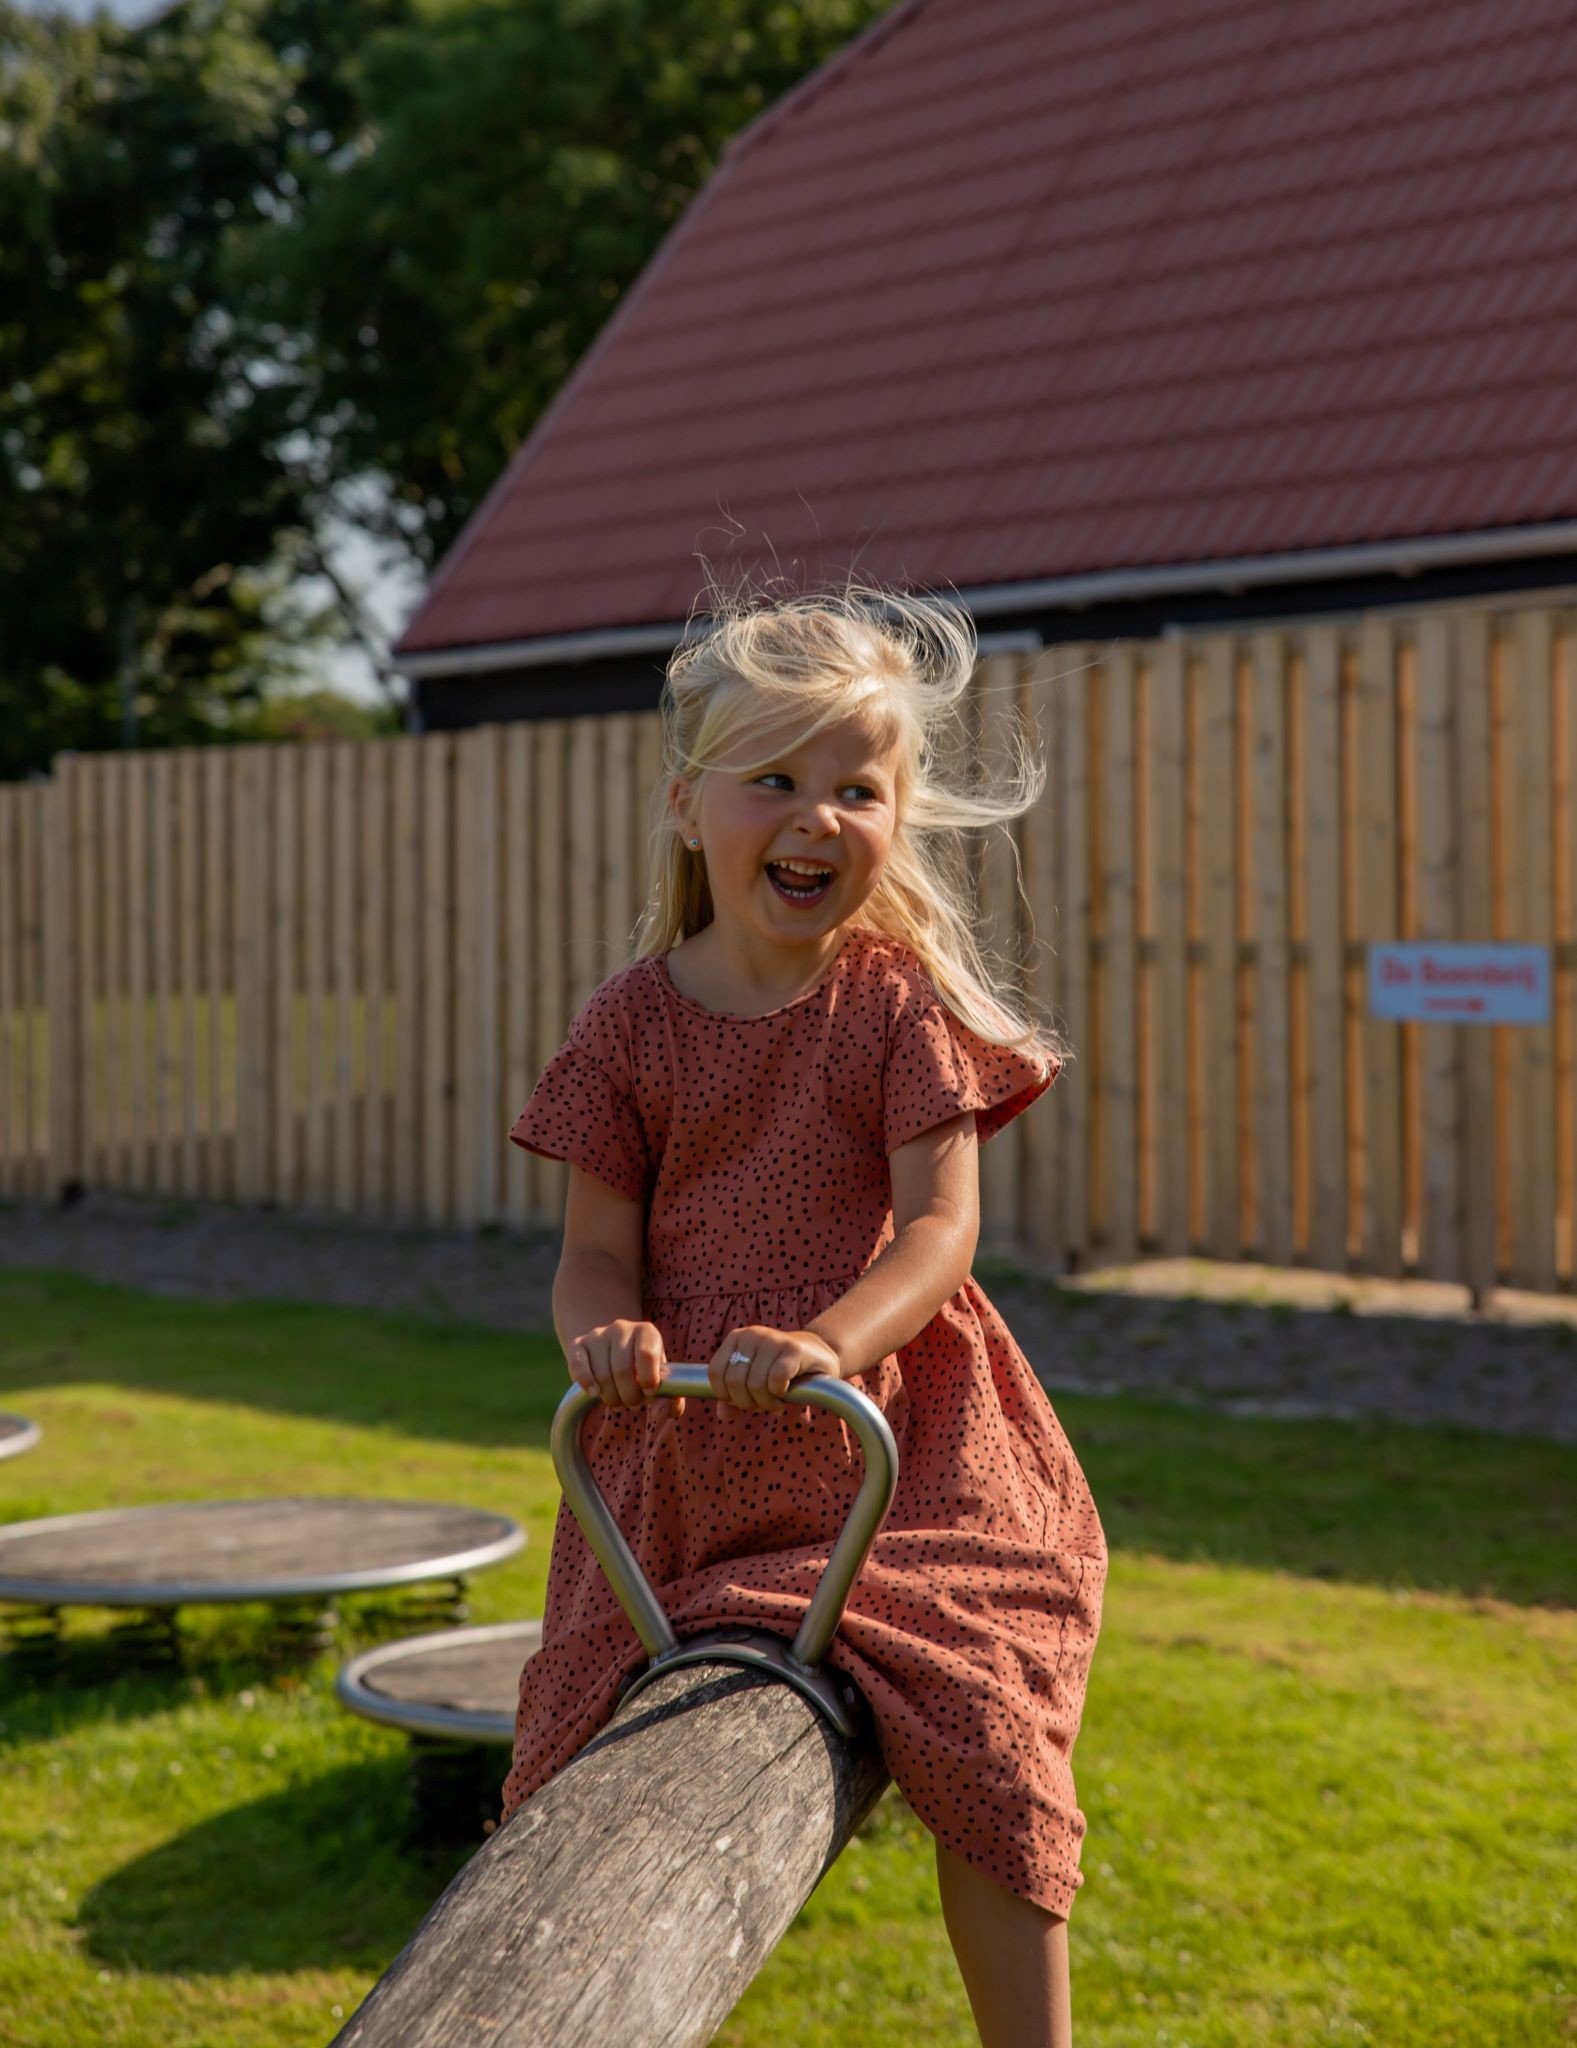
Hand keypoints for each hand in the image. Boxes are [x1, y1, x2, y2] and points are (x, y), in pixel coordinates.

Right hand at [567, 1319, 683, 1415]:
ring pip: (602, 1374)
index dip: (648, 1379)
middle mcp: (621, 1328)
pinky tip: (595, 1393)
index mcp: (646, 1331)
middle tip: (633, 1402)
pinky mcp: (578, 1345)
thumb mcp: (661, 1382)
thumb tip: (660, 1413)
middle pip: (622, 1369)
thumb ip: (670, 1400)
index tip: (648, 1392)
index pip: (647, 1354)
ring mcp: (598, 1335)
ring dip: (611, 1396)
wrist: (615, 1353)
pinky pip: (578, 1366)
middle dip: (629, 1395)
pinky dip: (587, 1384)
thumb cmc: (643, 1371)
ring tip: (618, 1399)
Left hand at [706, 1325, 842, 1411]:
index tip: (745, 1400)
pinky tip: (786, 1392)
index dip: (727, 1395)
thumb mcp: (754, 1382)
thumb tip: (722, 1414)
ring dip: (767, 1402)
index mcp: (736, 1338)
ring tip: (777, 1401)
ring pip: (755, 1385)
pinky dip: (779, 1393)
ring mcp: (773, 1339)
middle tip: (765, 1403)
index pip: (715, 1373)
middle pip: (735, 1382)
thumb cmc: (782, 1370)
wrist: (819, 1355)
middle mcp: (751, 1334)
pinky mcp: (794, 1349)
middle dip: (749, 1402)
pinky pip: (776, 1380)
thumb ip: (734, 1397)